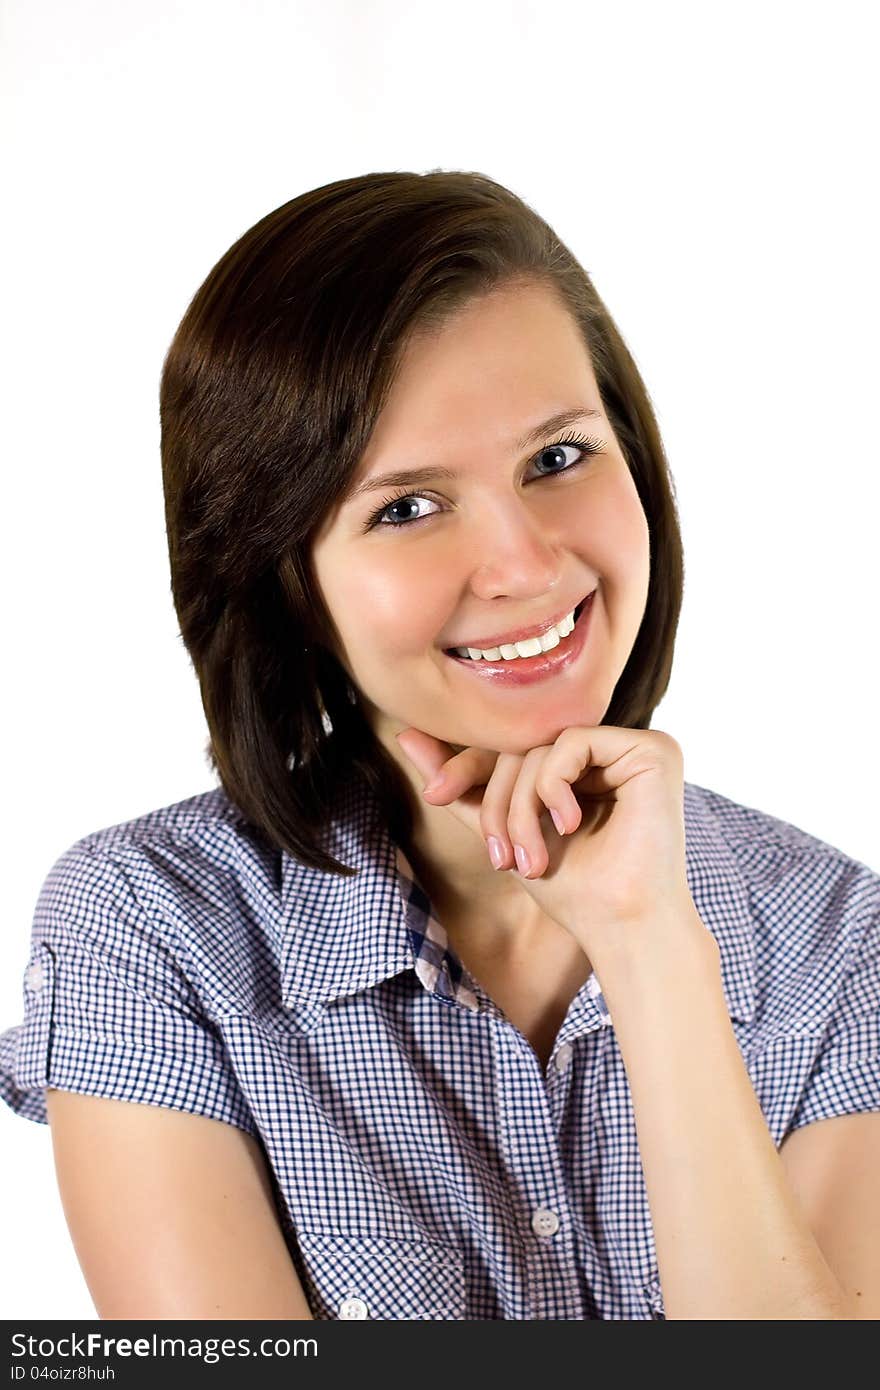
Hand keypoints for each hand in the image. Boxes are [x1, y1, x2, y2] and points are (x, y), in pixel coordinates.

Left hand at [395, 723, 706, 964]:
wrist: (620, 927)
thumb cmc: (572, 891)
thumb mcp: (504, 832)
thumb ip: (462, 786)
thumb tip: (405, 736)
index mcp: (582, 766)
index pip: (511, 748)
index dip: (467, 767)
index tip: (433, 795)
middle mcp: (610, 749)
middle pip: (522, 744)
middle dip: (497, 802)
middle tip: (500, 857)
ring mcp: (632, 746)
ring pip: (542, 745)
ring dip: (520, 805)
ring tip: (531, 859)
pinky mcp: (653, 749)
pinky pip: (572, 742)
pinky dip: (552, 785)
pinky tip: (567, 824)